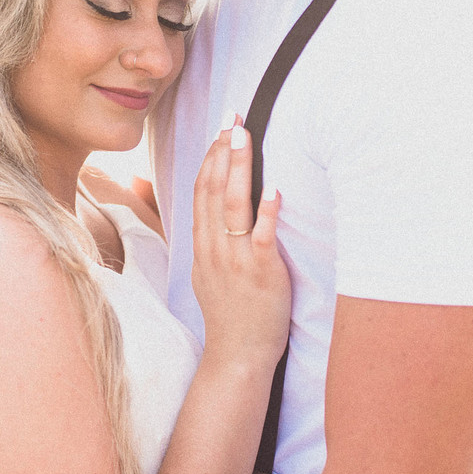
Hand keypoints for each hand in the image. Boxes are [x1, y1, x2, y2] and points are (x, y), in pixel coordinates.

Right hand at [191, 117, 290, 370]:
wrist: (237, 354)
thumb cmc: (231, 312)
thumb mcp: (208, 272)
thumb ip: (209, 239)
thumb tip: (210, 210)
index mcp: (202, 245)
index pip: (200, 190)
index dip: (210, 156)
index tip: (220, 129)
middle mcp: (214, 248)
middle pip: (212, 189)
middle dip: (222, 150)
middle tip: (232, 119)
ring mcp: (235, 260)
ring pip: (232, 205)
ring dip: (238, 167)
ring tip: (244, 137)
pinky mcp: (260, 273)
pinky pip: (261, 237)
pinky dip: (266, 211)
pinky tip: (272, 187)